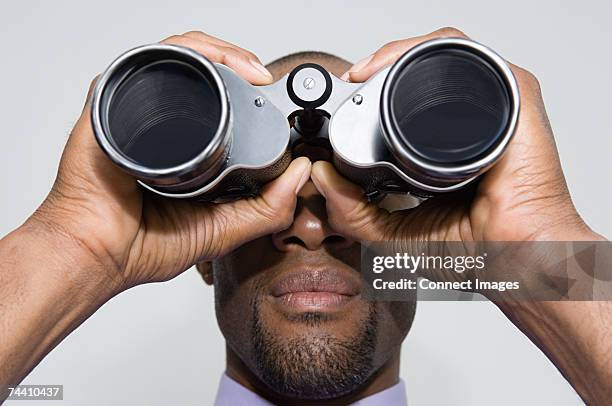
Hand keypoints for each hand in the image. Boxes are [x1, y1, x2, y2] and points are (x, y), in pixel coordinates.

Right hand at [28, 31, 310, 292]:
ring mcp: (140, 110)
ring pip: (187, 60)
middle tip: (266, 79)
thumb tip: (303, 172)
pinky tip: (216, 61)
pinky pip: (155, 59)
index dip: (254, 94)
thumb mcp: (225, 229)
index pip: (226, 107)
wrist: (97, 252)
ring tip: (250, 70)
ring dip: (223, 54)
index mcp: (191, 151)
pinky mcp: (116, 98)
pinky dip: (190, 51)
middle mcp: (166, 126)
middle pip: (208, 75)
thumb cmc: (144, 246)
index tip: (276, 96)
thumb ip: (268, 207)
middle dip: (242, 66)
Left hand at [312, 27, 598, 249]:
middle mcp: (470, 122)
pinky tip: (390, 67)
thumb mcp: (394, 234)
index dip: (369, 98)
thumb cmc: (476, 250)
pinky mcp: (512, 93)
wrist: (519, 259)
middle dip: (376, 74)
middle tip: (348, 87)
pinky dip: (420, 50)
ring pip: (435, 60)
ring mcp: (492, 105)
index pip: (405, 108)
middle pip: (417, 79)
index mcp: (444, 149)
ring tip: (363, 75)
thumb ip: (353, 212)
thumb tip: (319, 177)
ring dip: (393, 58)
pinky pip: (461, 53)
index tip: (342, 101)